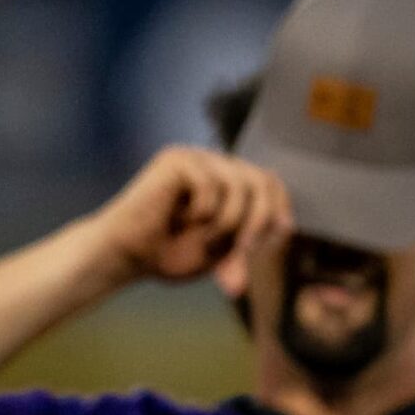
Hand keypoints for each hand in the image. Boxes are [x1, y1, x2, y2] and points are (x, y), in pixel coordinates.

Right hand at [85, 146, 294, 285]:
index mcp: (229, 180)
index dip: (279, 209)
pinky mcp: (175, 160)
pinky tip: (180, 220)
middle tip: (243, 251)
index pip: (271, 182)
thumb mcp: (224, 252)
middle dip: (258, 221)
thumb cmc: (171, 253)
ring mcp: (195, 158)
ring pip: (239, 184)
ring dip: (229, 222)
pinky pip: (210, 185)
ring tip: (206, 239)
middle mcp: (215, 163)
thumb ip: (253, 239)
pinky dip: (203, 212)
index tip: (276, 238)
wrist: (126, 256)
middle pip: (261, 182)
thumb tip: (288, 229)